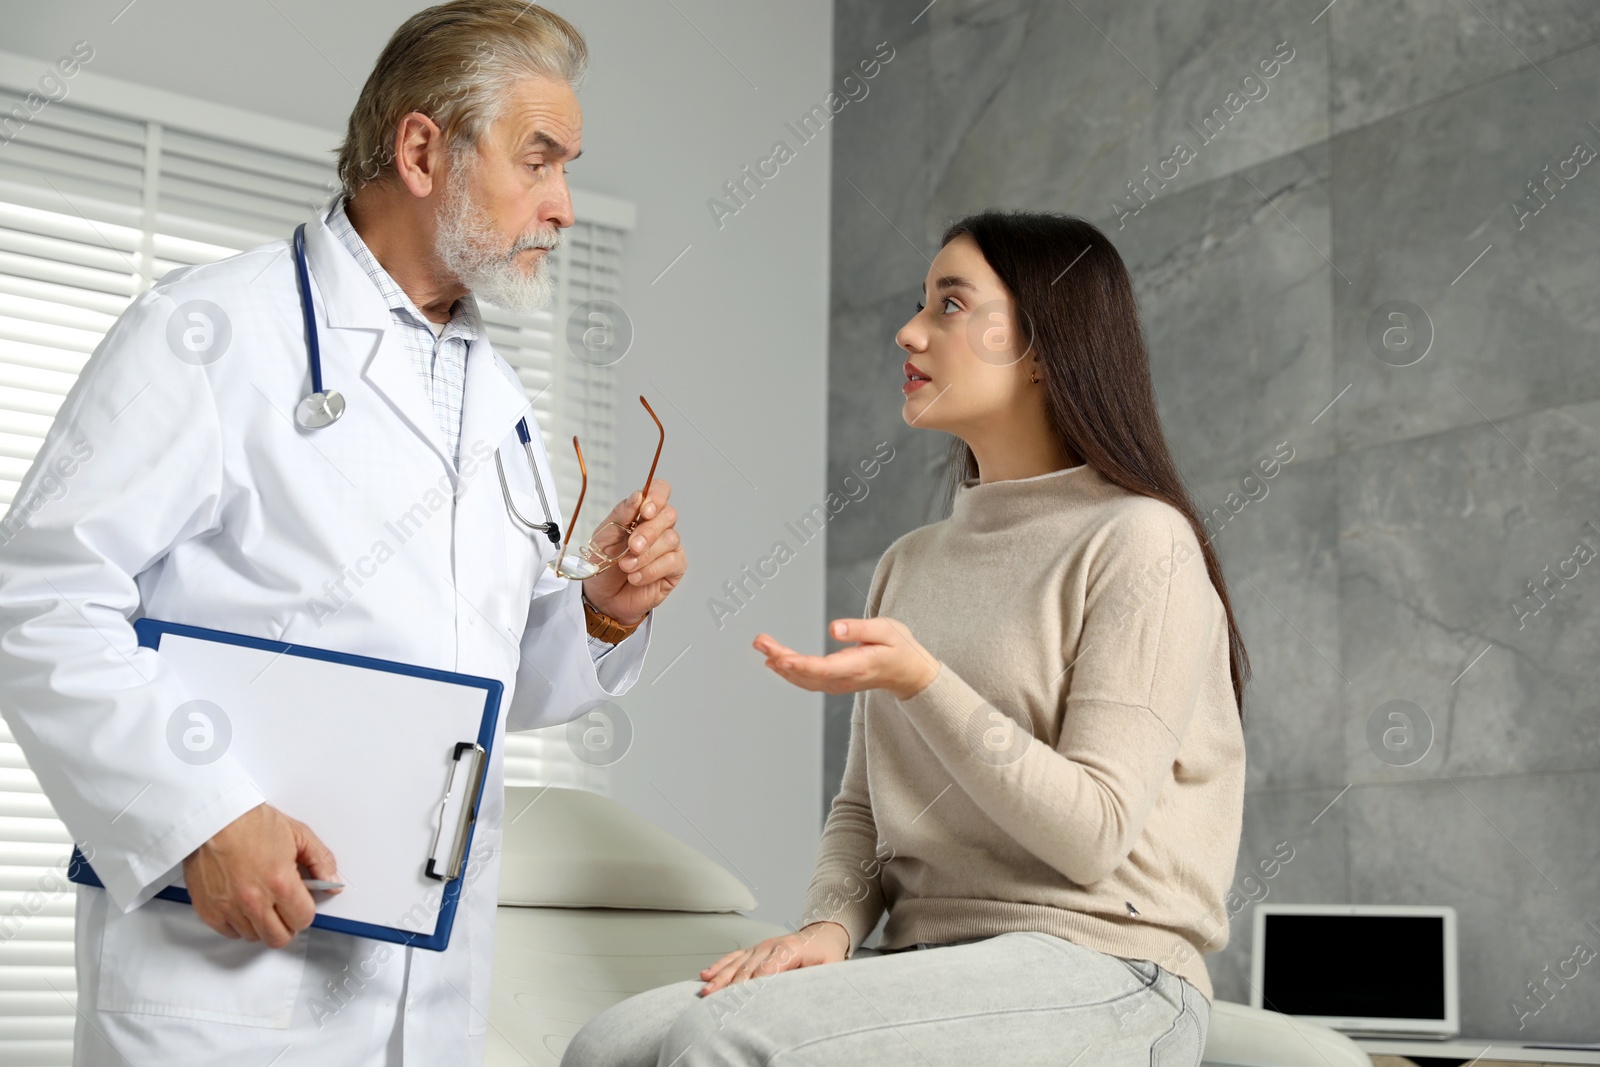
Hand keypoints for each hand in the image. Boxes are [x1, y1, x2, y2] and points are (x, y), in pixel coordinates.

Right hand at [182, 802, 340, 948]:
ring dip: (262, 924)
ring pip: (254, 936)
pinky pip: (230, 932)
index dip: (305, 911)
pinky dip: (238, 923)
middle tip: (284, 909)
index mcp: (280, 882)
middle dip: (287, 925)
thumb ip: (320, 860)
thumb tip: (332, 882)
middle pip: (279, 938)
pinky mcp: (209, 910)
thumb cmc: (250, 821)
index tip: (301, 903)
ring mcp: (230, 908)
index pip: (303, 919)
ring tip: (261, 900)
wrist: (212, 817)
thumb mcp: (297, 833)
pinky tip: (242, 904)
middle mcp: (254, 900)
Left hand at [580, 480, 683, 625]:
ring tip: (626, 567)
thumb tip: (638, 496)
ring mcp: (668, 548)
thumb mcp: (603, 537)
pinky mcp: (674, 569)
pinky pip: (672, 562)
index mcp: (640, 514)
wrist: (602, 598)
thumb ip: (620, 515)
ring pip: (670, 539)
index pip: (660, 492)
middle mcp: (658, 528)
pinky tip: (636, 577)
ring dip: (646, 555)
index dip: (657, 496)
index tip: (644, 511)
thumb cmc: (602, 566)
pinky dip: (651, 570)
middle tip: (631, 546)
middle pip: (668, 515)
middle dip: (648, 531)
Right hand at [698, 921, 849, 994]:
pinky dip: (719, 966)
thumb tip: (803, 998)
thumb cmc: (827, 954)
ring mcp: (761, 946)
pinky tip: (706, 974)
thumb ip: (816, 980)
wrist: (824, 934)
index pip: (767, 970)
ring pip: (736, 963)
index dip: (753, 987)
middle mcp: (771, 945)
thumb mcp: (831, 967)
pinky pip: (734, 957)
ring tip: (706, 991)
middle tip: (717, 1003)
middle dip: (730, 986)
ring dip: (720, 978)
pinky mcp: (755, 949)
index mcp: (789, 949)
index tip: (741, 1003)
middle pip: (747, 969)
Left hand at [754, 616, 938, 700]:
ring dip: (780, 663)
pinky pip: (806, 680)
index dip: (800, 665)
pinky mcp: (833, 683)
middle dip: (781, 659)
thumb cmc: (899, 647)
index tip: (779, 658)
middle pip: (807, 674)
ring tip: (761, 645)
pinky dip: (788, 670)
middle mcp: (845, 680)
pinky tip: (773, 659)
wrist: (907, 672)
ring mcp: (838, 685)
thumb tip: (833, 628)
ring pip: (803, 679)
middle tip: (760, 642)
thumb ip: (860, 629)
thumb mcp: (887, 630)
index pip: (825, 669)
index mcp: (860, 666)